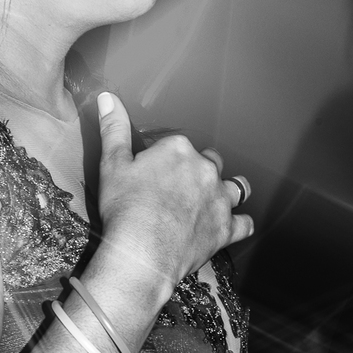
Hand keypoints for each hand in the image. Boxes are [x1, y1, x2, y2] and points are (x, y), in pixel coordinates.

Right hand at [96, 92, 253, 289]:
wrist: (142, 253)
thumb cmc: (126, 210)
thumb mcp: (112, 164)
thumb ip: (114, 128)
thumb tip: (109, 98)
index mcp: (178, 150)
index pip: (176, 145)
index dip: (164, 158)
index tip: (153, 171)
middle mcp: (205, 170)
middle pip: (209, 161)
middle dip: (197, 170)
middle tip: (177, 187)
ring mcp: (219, 200)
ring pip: (236, 187)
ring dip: (228, 189)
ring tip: (215, 196)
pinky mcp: (225, 228)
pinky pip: (244, 223)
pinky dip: (239, 224)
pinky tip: (232, 225)